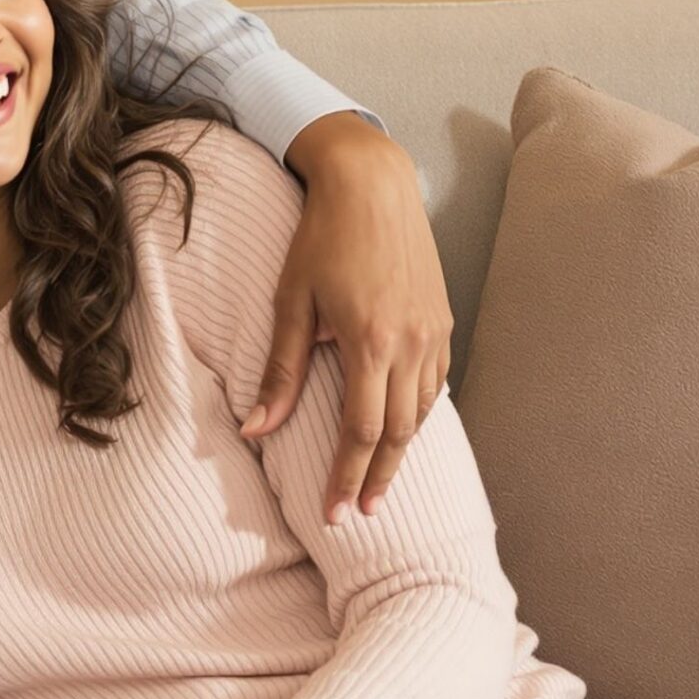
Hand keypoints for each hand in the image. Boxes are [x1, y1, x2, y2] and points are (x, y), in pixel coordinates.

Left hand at [257, 113, 452, 524]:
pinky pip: (435, 383)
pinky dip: (419, 414)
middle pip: (399, 432)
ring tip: (379, 485)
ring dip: (402, 453)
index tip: (333, 512)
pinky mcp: (443, 321)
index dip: (346, 476)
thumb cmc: (321, 239)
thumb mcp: (290, 302)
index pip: (362, 431)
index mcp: (370, 341)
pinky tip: (402, 429)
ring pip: (423, 412)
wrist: (372, 185)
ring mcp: (434, 333)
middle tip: (359, 513)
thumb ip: (280, 371)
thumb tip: (255, 430)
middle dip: (378, 478)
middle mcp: (411, 343)